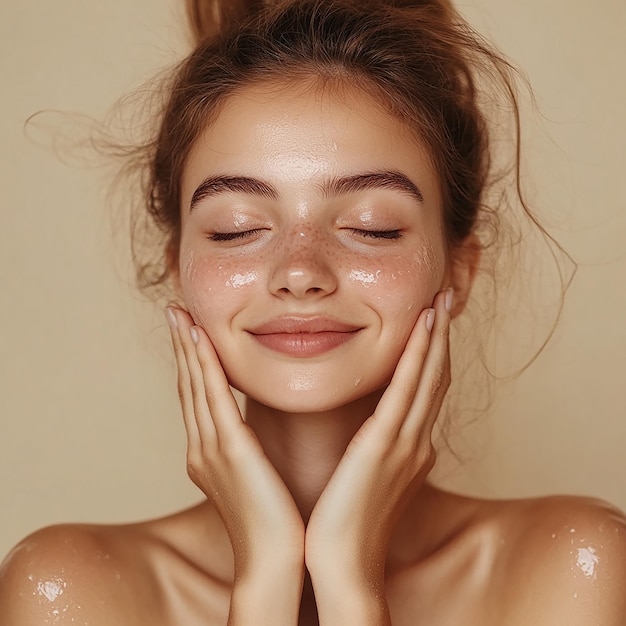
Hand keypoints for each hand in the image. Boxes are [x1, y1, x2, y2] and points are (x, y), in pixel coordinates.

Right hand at [166, 306, 303, 622]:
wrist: (274, 560)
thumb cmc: (274, 521)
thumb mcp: (255, 476)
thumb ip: (248, 448)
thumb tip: (252, 431)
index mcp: (209, 453)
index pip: (197, 397)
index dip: (191, 363)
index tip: (188, 331)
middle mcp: (202, 447)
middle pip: (189, 386)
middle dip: (181, 348)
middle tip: (175, 312)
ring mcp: (211, 448)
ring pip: (196, 386)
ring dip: (188, 348)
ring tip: (180, 315)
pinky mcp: (231, 450)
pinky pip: (214, 397)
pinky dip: (205, 365)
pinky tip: (200, 339)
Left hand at [305, 289, 451, 620]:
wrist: (340, 562)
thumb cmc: (345, 521)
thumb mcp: (366, 476)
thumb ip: (373, 448)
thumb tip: (369, 428)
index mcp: (409, 448)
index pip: (426, 390)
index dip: (433, 354)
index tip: (432, 321)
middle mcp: (416, 441)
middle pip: (436, 377)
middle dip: (442, 336)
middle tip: (445, 298)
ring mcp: (406, 442)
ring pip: (429, 376)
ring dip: (436, 337)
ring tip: (440, 300)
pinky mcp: (386, 445)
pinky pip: (408, 389)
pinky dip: (419, 355)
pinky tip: (424, 327)